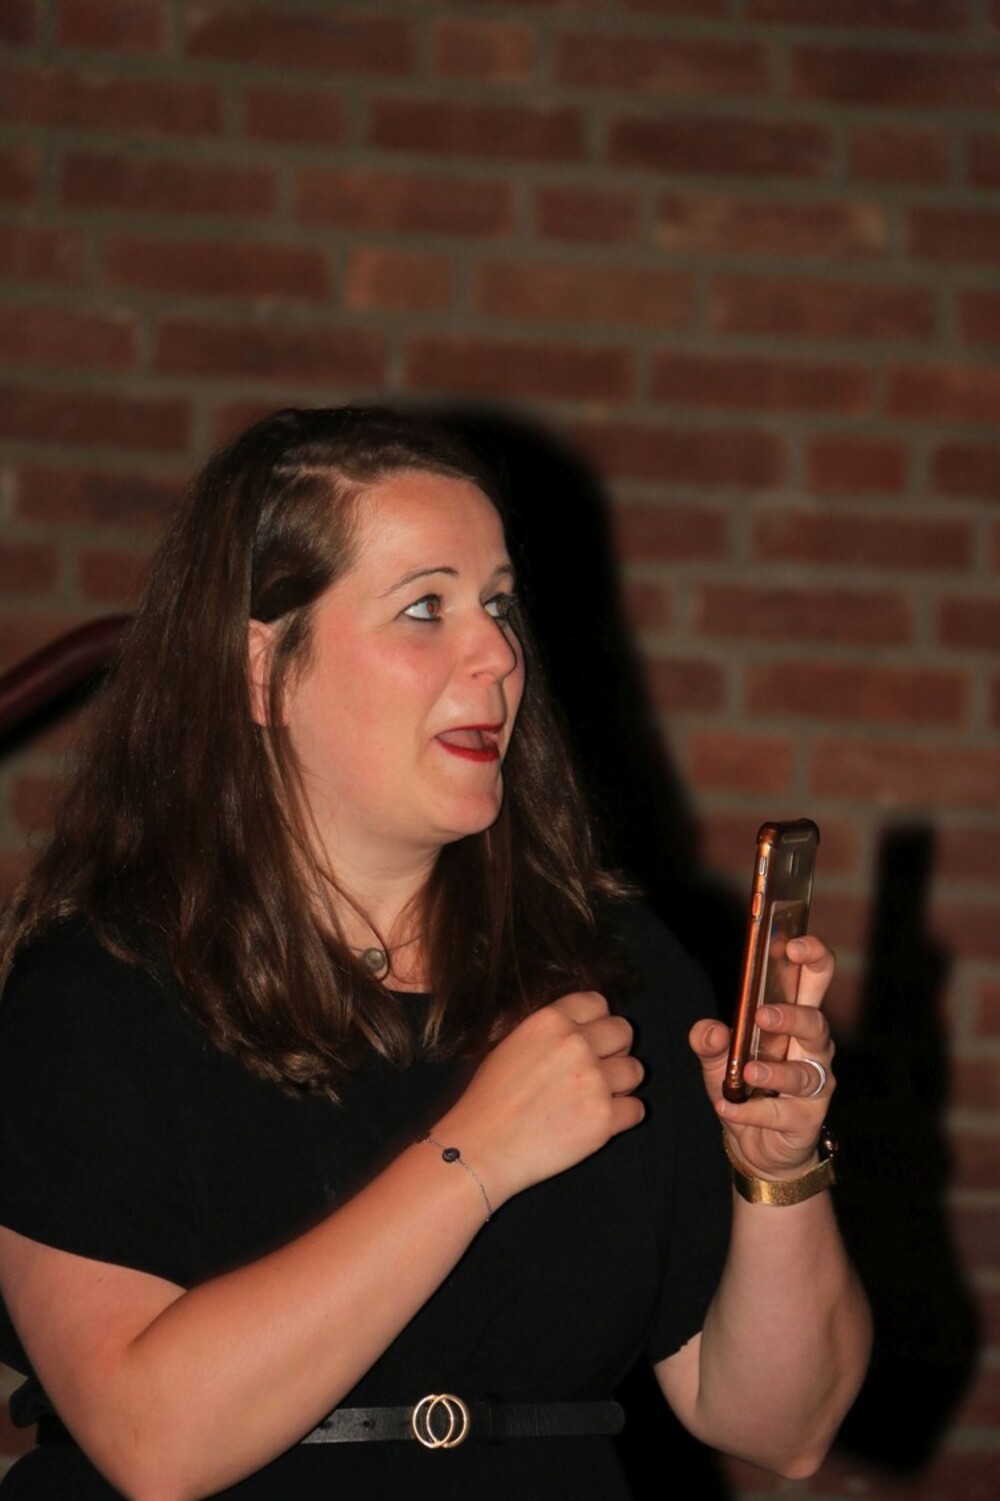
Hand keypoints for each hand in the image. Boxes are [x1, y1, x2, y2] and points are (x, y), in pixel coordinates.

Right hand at [434, 992, 644, 1208]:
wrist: (483, 1147)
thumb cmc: (489, 1100)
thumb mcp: (510, 1044)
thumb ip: (549, 1032)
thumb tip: (580, 1029)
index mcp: (551, 1021)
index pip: (597, 1002)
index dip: (597, 1021)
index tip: (593, 1038)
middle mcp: (576, 1044)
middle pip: (624, 1032)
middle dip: (616, 1049)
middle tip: (599, 1069)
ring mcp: (594, 1081)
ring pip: (635, 1070)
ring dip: (621, 1084)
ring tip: (596, 1098)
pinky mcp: (605, 1119)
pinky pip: (637, 1109)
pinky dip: (623, 1116)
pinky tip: (600, 1121)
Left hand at [689, 935, 834, 1179]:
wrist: (756, 1146)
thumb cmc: (744, 1088)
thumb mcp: (716, 1061)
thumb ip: (708, 1041)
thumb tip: (710, 1031)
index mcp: (793, 1019)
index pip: (815, 978)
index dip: (812, 956)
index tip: (794, 945)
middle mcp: (811, 1048)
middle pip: (817, 1022)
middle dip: (792, 1016)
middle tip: (761, 1015)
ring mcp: (815, 1084)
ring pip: (805, 1071)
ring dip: (774, 1071)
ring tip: (746, 1073)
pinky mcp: (807, 1119)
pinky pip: (782, 1113)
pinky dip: (752, 1112)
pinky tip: (727, 1108)